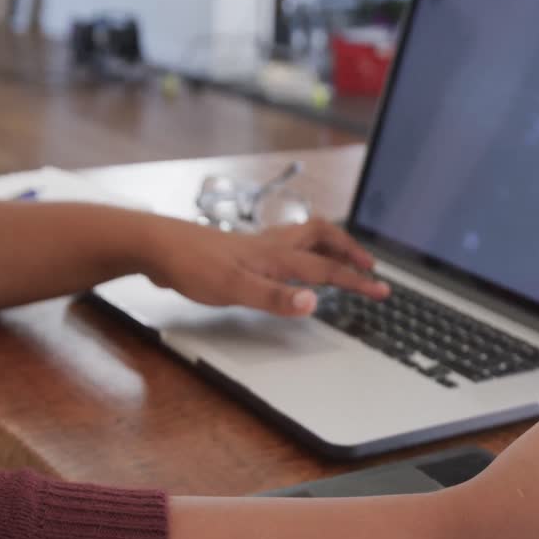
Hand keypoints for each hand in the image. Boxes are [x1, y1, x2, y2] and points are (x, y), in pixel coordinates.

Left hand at [143, 217, 388, 315]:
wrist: (156, 246)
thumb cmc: (192, 266)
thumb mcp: (234, 289)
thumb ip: (275, 298)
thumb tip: (314, 303)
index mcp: (277, 257)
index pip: (327, 269)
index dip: (356, 281)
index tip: (382, 291)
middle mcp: (272, 245)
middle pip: (323, 238)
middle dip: (350, 251)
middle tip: (369, 266)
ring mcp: (257, 244)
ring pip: (304, 235)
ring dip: (329, 243)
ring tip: (342, 255)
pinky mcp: (242, 247)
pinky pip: (285, 241)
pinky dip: (301, 245)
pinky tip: (291, 258)